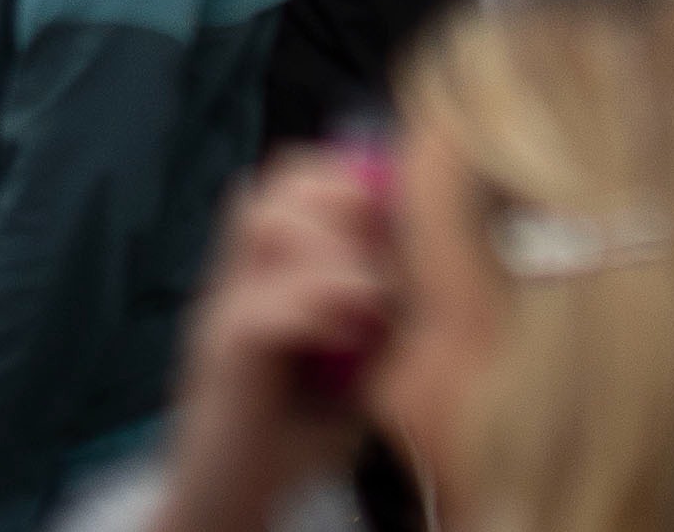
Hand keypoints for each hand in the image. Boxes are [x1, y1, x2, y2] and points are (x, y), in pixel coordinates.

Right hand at [147, 148, 399, 531]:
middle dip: (348, 197)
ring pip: (265, 222)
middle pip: (284, 179)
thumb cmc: (304, 430)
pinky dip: (316, 306)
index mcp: (277, 267)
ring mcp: (224, 309)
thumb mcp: (366, 356)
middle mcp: (244, 275)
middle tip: (384, 254)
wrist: (230, 500)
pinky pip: (259, 307)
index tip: (412, 215)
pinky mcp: (220, 357)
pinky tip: (352, 333)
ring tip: (370, 295)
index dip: (364, 177)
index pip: (309, 174)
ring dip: (333, 247)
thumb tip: (453, 255)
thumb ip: (393, 305)